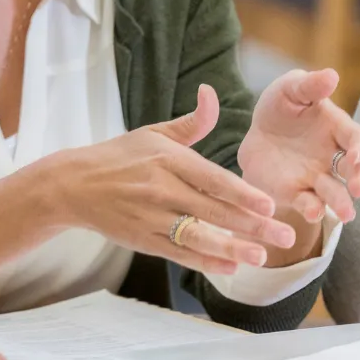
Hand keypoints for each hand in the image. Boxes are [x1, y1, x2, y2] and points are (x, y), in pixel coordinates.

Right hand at [30, 84, 292, 277]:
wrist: (73, 185)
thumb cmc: (119, 157)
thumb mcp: (153, 133)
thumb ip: (192, 122)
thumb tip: (211, 93)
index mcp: (166, 159)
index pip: (212, 179)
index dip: (242, 194)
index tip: (270, 205)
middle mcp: (160, 188)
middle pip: (213, 210)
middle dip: (252, 225)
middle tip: (286, 235)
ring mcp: (150, 217)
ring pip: (197, 236)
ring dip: (231, 247)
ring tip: (262, 256)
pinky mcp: (142, 239)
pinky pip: (178, 253)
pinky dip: (205, 261)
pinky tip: (231, 266)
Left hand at [237, 69, 359, 234]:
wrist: (255, 135)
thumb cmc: (281, 107)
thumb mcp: (290, 89)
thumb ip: (310, 85)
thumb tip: (332, 75)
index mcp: (336, 129)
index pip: (357, 140)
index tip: (356, 155)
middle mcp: (332, 157)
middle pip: (354, 171)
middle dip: (359, 180)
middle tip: (358, 189)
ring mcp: (316, 177)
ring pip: (335, 193)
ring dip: (342, 203)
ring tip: (346, 214)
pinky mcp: (296, 193)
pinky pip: (309, 204)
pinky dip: (313, 210)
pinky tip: (313, 213)